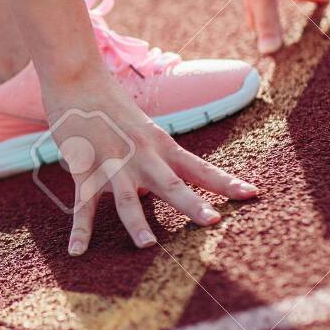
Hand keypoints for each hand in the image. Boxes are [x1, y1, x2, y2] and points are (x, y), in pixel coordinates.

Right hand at [42, 71, 258, 255]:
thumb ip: (151, 160)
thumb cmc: (112, 104)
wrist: (77, 78)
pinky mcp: (83, 167)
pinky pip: (82, 204)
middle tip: (213, 222)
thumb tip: (152, 191)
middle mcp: (140, 155)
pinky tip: (78, 251)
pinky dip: (80, 230)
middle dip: (192, 203)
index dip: (225, 182)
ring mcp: (111, 162)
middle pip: (169, 183)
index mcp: (160, 145)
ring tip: (148, 245)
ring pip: (126, 197)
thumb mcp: (142, 129)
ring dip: (136, 222)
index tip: (252, 194)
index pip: (199, 167)